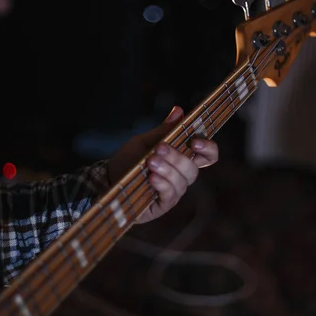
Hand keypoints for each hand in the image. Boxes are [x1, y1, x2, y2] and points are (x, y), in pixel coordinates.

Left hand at [107, 106, 218, 223]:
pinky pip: (170, 195)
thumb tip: (179, 110)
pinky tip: (152, 177)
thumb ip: (163, 130)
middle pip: (194, 169)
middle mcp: (181, 176)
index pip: (208, 156)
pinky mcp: (162, 205)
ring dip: (168, 169)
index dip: (208, 148)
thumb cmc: (128, 160)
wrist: (107, 179)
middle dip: (178, 157)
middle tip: (160, 148)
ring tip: (150, 161)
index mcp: (182, 159)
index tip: (195, 142)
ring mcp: (173, 192)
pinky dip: (162, 184)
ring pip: (182, 182)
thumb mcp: (144, 142)